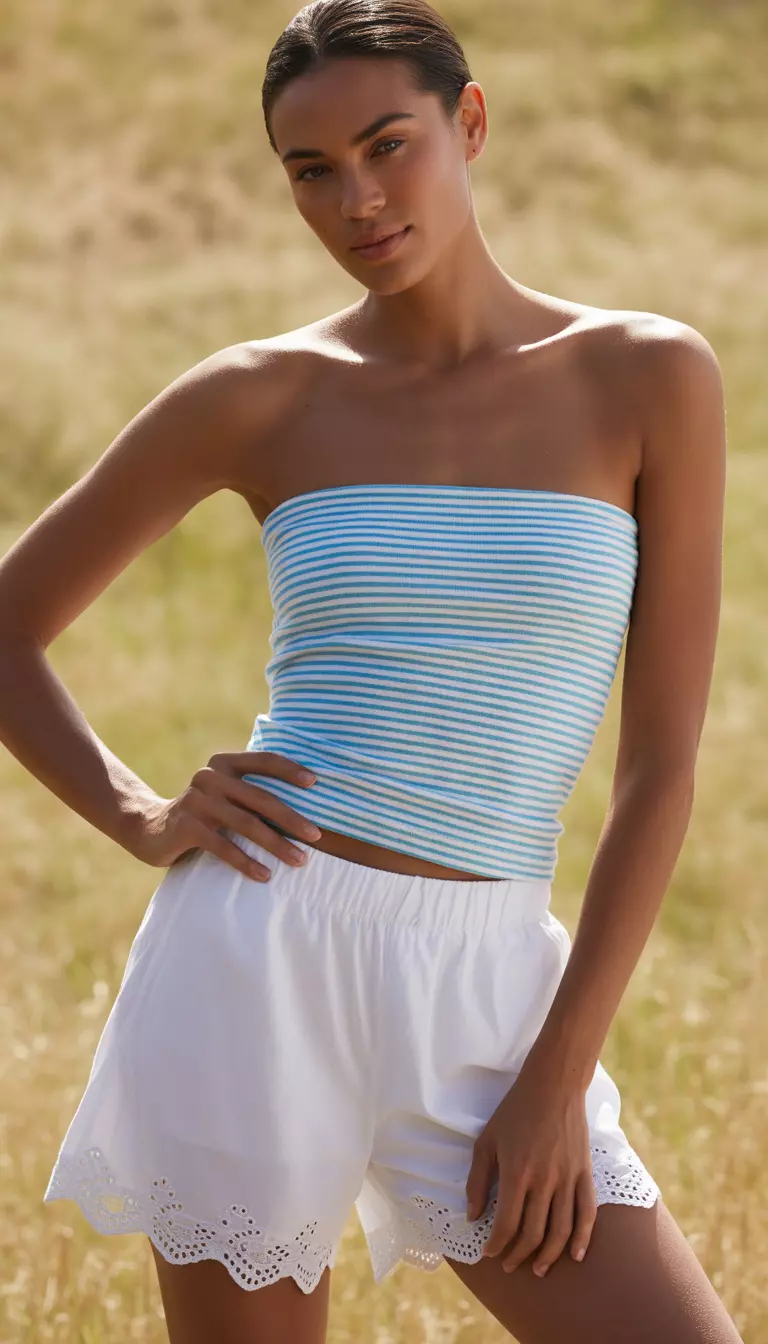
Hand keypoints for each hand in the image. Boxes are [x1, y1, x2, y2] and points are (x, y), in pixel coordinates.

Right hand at [126, 750, 322, 880]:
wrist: (150, 828)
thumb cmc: (203, 812)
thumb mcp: (224, 793)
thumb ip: (250, 790)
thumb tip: (306, 803)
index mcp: (223, 763)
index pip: (263, 760)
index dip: (290, 770)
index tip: (315, 783)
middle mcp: (210, 776)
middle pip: (260, 798)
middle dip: (292, 818)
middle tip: (317, 836)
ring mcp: (197, 801)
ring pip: (246, 824)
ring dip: (276, 844)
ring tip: (299, 860)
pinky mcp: (187, 827)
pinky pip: (223, 847)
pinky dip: (246, 863)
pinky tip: (265, 876)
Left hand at [465, 1057, 595, 1276]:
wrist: (553, 1085)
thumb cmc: (514, 1111)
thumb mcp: (486, 1140)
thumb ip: (477, 1180)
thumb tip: (472, 1216)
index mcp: (516, 1172)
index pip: (506, 1224)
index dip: (496, 1245)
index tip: (489, 1253)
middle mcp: (544, 1180)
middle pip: (533, 1233)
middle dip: (518, 1255)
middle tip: (508, 1265)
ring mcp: (568, 1178)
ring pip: (560, 1230)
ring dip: (549, 1256)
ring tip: (538, 1269)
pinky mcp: (585, 1173)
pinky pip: (587, 1213)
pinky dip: (582, 1238)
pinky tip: (574, 1255)